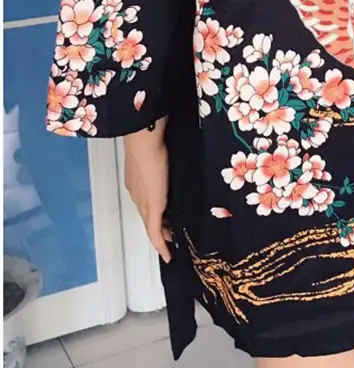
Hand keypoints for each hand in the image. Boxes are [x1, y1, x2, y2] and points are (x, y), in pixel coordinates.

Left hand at [123, 117, 171, 263]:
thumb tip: (171, 152)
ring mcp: (144, 202)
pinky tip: (168, 254)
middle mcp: (138, 194)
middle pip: (150, 215)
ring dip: (162, 233)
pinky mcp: (152, 208)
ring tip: (174, 242)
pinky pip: (155, 233)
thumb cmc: (155, 141)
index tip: (165, 214)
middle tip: (173, 232)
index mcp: (138, 181)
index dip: (156, 208)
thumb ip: (164, 157)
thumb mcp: (161, 151)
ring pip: (153, 224)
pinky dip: (161, 244)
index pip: (147, 200)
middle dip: (160, 224)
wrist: (144, 143)